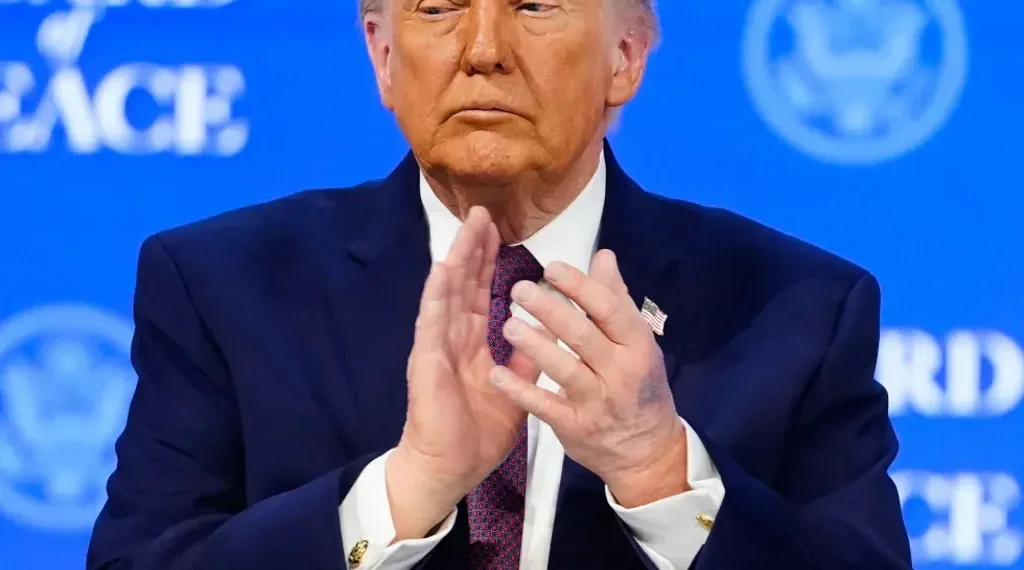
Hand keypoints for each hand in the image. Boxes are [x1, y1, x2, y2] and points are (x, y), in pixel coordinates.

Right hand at [386, 206, 541, 539]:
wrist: (449, 467)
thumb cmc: (475, 434)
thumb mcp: (513, 391)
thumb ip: (525, 363)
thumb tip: (543, 336)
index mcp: (470, 343)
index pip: (478, 292)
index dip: (487, 262)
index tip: (498, 231)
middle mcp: (451, 337)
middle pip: (462, 283)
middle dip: (472, 247)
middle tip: (482, 212)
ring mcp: (436, 345)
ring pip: (445, 292)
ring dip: (456, 259)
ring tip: (466, 227)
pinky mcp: (426, 360)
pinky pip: (431, 321)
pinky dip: (437, 293)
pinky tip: (444, 268)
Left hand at [488, 250, 688, 506]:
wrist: (646, 451)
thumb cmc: (639, 385)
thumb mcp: (637, 342)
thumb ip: (615, 300)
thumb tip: (603, 256)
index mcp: (637, 344)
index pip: (608, 309)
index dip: (579, 286)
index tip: (551, 268)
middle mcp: (620, 371)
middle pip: (583, 336)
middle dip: (550, 310)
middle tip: (519, 290)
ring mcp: (597, 402)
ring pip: (564, 369)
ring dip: (534, 346)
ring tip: (507, 326)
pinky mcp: (575, 427)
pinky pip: (544, 406)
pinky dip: (520, 390)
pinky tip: (497, 374)